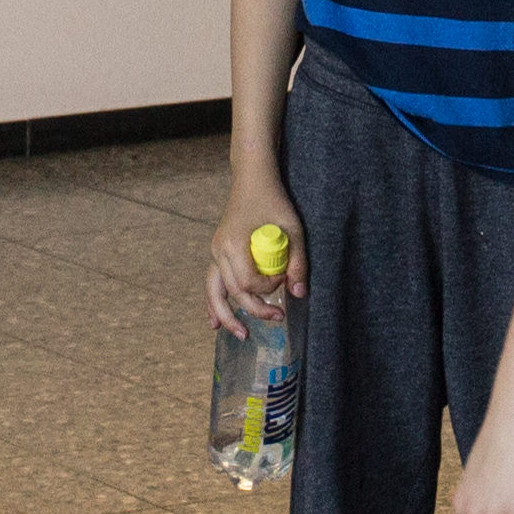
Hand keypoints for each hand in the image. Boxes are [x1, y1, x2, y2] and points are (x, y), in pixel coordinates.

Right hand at [207, 174, 302, 339]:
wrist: (253, 179)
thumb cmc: (273, 200)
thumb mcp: (292, 228)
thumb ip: (297, 262)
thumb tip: (300, 293)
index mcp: (234, 243)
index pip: (249, 282)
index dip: (269, 288)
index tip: (285, 278)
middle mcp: (220, 250)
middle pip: (233, 291)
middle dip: (254, 310)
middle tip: (278, 319)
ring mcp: (216, 251)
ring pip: (215, 290)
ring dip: (226, 314)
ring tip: (239, 334)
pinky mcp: (219, 252)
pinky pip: (213, 282)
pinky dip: (214, 302)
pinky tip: (215, 321)